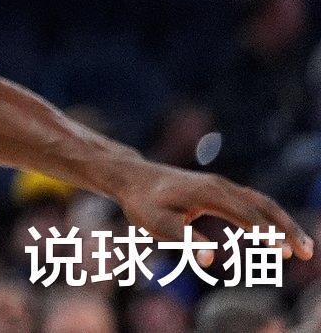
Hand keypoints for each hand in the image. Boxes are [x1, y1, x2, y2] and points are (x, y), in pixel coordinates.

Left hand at [112, 160, 312, 259]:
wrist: (132, 178)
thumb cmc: (143, 203)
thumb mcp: (157, 224)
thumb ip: (184, 240)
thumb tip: (210, 259)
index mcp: (208, 193)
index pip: (247, 215)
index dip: (267, 233)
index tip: (286, 253)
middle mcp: (220, 185)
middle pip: (263, 205)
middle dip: (287, 228)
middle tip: (307, 253)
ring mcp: (221, 185)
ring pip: (261, 202)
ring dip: (283, 223)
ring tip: (303, 248)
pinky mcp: (219, 189)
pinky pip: (252, 202)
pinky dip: (270, 217)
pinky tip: (277, 235)